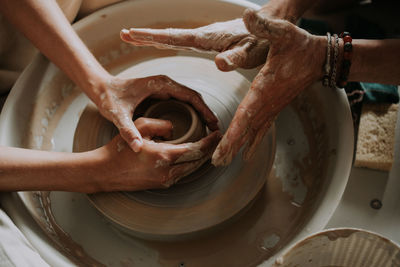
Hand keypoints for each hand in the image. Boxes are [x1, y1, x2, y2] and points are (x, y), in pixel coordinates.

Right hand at [93, 117, 221, 191]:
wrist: (105, 172)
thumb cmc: (120, 149)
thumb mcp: (141, 126)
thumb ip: (162, 124)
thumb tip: (175, 130)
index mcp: (165, 156)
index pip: (198, 149)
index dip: (211, 141)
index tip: (217, 133)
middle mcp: (169, 172)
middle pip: (199, 161)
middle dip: (210, 150)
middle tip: (216, 139)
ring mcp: (166, 181)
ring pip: (192, 169)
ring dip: (201, 158)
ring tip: (207, 146)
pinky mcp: (162, 185)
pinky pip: (182, 173)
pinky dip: (191, 164)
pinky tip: (192, 155)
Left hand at [94, 75, 218, 152]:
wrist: (101, 88)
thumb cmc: (109, 98)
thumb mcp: (117, 115)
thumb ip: (127, 130)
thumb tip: (137, 147)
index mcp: (161, 84)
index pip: (191, 96)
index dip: (204, 110)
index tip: (213, 124)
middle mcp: (165, 83)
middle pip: (194, 97)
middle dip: (206, 113)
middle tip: (215, 130)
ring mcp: (164, 87)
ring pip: (189, 99)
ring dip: (201, 112)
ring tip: (209, 129)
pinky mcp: (162, 93)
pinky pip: (182, 102)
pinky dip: (192, 112)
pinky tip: (195, 125)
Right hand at [120, 19, 268, 70]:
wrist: (272, 24)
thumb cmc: (264, 41)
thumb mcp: (252, 54)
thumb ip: (235, 58)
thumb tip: (217, 62)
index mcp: (208, 39)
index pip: (174, 38)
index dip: (152, 37)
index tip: (131, 34)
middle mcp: (204, 35)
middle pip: (169, 35)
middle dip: (146, 36)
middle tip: (125, 34)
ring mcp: (207, 37)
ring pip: (176, 37)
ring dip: (155, 37)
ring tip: (137, 38)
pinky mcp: (213, 40)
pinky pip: (185, 40)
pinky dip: (170, 40)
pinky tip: (168, 43)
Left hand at [211, 10, 325, 164]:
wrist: (319, 58)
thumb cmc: (299, 45)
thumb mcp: (283, 31)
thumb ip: (264, 25)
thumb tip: (247, 15)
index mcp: (265, 88)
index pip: (247, 114)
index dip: (235, 134)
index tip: (224, 150)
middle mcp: (268, 102)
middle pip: (247, 129)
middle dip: (232, 147)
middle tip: (216, 164)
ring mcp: (272, 107)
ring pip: (253, 132)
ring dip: (239, 147)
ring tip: (223, 162)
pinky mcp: (274, 107)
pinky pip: (261, 128)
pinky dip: (252, 142)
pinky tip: (246, 154)